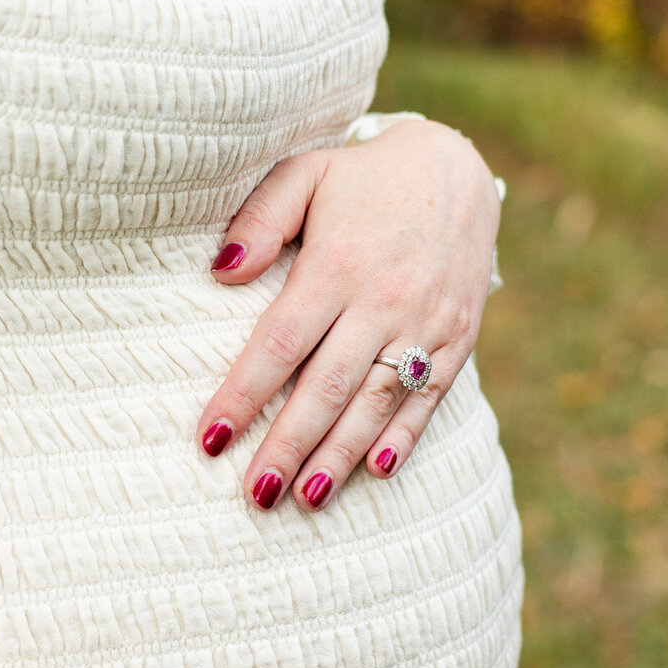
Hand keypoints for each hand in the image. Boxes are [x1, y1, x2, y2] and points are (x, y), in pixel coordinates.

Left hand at [196, 120, 500, 508]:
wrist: (458, 170)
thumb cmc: (362, 179)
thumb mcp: (304, 174)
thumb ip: (260, 218)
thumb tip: (222, 272)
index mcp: (337, 265)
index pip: (280, 343)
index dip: (243, 394)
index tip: (209, 438)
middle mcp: (383, 301)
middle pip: (326, 386)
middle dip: (288, 444)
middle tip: (255, 494)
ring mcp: (425, 323)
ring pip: (376, 402)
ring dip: (340, 454)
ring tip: (304, 498)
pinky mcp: (458, 338)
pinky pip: (429, 396)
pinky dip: (403, 437)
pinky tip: (375, 471)